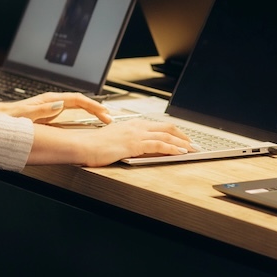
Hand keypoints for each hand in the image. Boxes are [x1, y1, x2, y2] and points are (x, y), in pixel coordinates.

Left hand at [0, 92, 112, 124]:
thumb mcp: (25, 115)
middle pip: (80, 102)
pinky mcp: (48, 114)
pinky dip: (82, 115)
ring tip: (103, 118)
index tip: (104, 114)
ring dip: (91, 111)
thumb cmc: (7, 118)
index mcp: (49, 100)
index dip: (93, 107)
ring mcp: (50, 107)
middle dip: (97, 108)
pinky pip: (70, 112)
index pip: (78, 100)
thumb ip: (41, 110)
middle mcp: (52, 102)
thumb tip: (60, 105)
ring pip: (76, 107)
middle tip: (110, 118)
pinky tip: (86, 122)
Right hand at [79, 119, 196, 166]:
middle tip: (193, 143)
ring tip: (192, 149)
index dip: (174, 131)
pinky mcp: (134, 144)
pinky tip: (180, 152)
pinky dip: (172, 148)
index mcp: (133, 124)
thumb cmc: (94, 146)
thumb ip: (128, 142)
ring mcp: (136, 134)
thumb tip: (138, 148)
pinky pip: (158, 145)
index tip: (183, 138)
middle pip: (167, 127)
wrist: (83, 146)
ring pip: (166, 135)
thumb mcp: (115, 141)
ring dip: (182, 143)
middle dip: (183, 135)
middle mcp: (136, 126)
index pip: (158, 125)